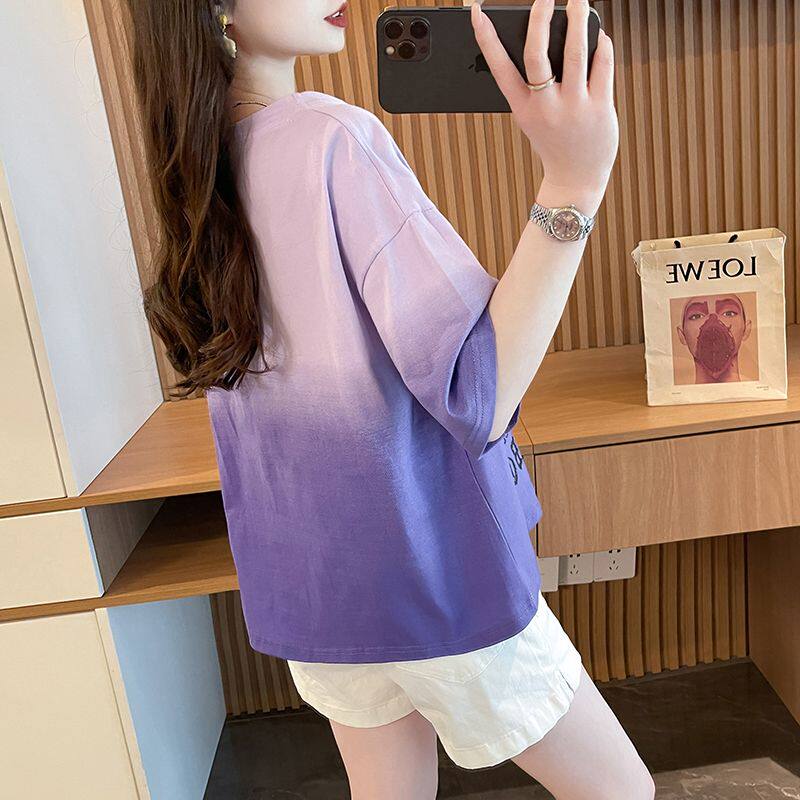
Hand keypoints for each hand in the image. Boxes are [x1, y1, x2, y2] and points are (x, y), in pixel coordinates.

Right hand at [470, 0, 618, 198]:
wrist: (576, 179)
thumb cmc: (554, 142)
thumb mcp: (533, 118)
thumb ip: (535, 86)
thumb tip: (549, 39)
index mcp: (523, 108)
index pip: (499, 68)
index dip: (486, 38)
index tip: (477, 12)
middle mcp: (546, 107)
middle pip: (536, 53)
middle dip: (539, 17)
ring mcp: (574, 106)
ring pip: (576, 50)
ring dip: (578, 19)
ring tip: (578, 1)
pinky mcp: (600, 106)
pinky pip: (602, 63)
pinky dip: (601, 43)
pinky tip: (599, 34)